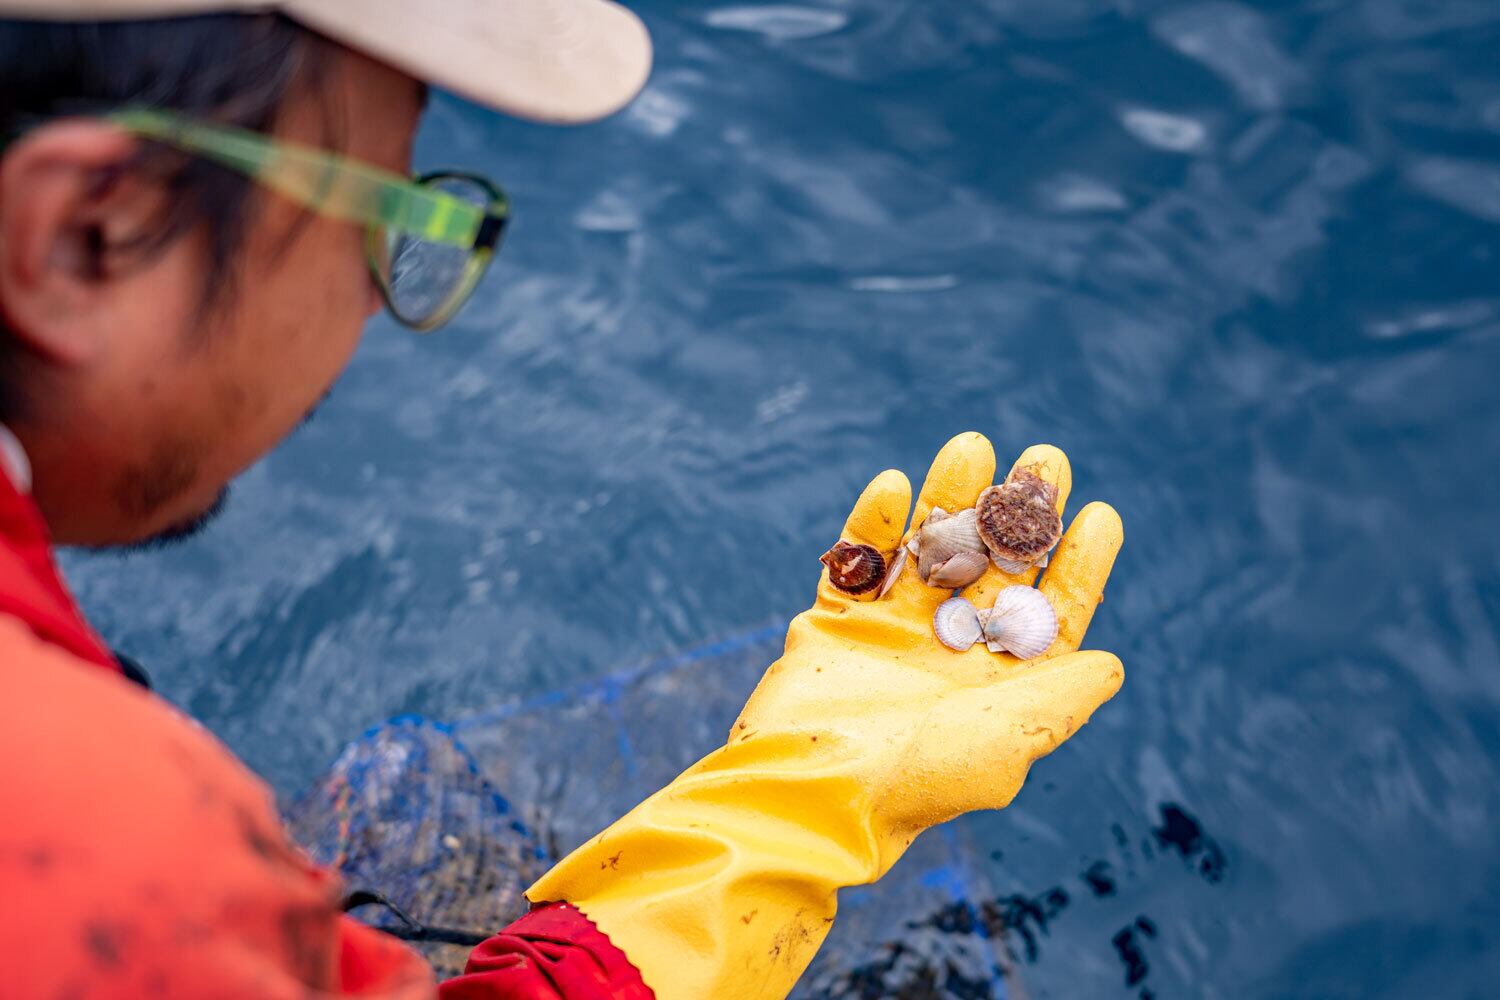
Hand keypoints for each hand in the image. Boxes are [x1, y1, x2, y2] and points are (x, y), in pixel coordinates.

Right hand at [527, 431, 1123, 999]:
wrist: (807, 794)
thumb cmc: (915, 780)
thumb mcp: (1008, 741)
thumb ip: (1058, 699)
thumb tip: (1111, 663)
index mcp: (998, 686)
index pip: (1051, 615)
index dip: (1080, 565)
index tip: (1102, 515)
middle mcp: (950, 655)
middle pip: (995, 569)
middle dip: (1022, 514)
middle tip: (1045, 459)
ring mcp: (891, 636)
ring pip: (930, 552)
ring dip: (951, 499)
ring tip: (974, 445)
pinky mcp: (835, 626)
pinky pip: (857, 561)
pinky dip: (873, 522)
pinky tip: (897, 483)